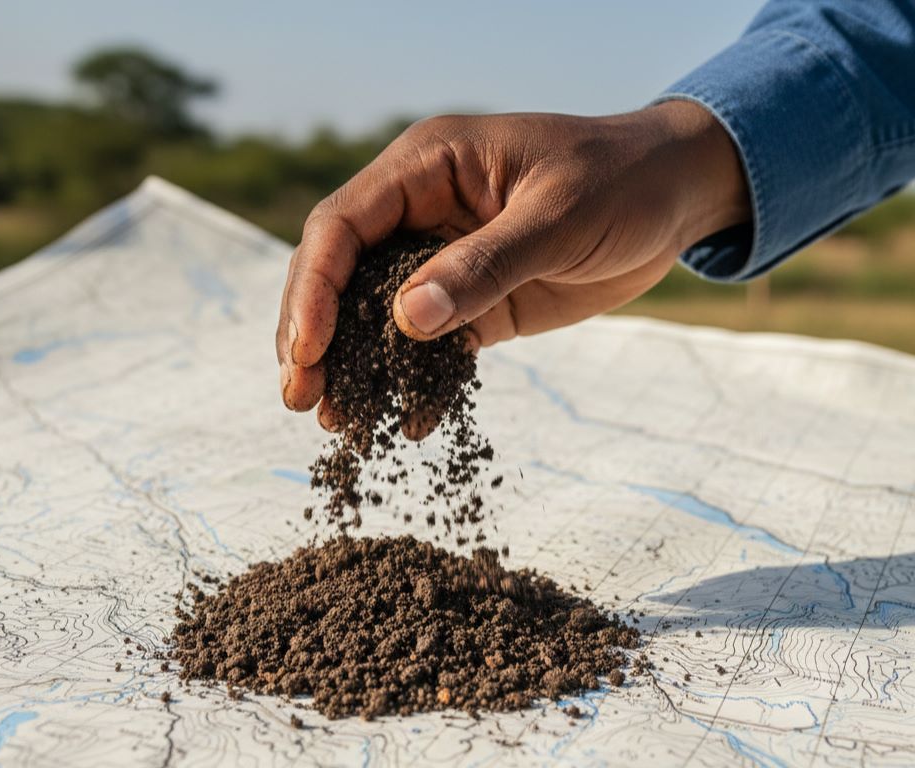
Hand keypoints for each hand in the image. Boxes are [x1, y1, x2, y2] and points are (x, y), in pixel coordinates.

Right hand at [276, 102, 749, 428]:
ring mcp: (442, 258)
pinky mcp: (473, 300)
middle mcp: (420, 210)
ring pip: (372, 313)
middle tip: (299, 398)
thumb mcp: (558, 217)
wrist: (675, 198)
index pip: (343, 224)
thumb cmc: (622, 183)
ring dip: (351, 365)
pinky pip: (428, 343)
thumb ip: (484, 265)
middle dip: (313, 334)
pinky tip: (405, 422)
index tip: (308, 350)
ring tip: (334, 421)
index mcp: (426, 166)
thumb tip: (405, 320)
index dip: (314, 287)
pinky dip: (412, 381)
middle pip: (339, 272)